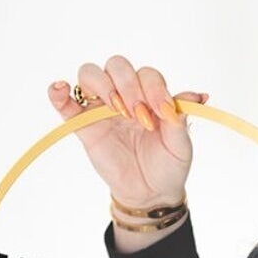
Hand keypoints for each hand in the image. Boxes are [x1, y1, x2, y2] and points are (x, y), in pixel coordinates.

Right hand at [48, 54, 206, 209]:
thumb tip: (199, 95)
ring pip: (90, 74)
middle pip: (117, 65)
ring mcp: (101, 108)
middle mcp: (125, 95)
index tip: (163, 113)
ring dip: (104, 86)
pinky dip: (58, 92)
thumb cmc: (168, 163)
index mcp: (150, 96)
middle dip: (129, 86)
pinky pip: (64, 103)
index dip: (154, 88)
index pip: (147, 74)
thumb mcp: (180, 143)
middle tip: (140, 116)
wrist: (152, 192)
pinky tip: (61, 90)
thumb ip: (181, 117)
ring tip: (117, 111)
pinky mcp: (83, 125)